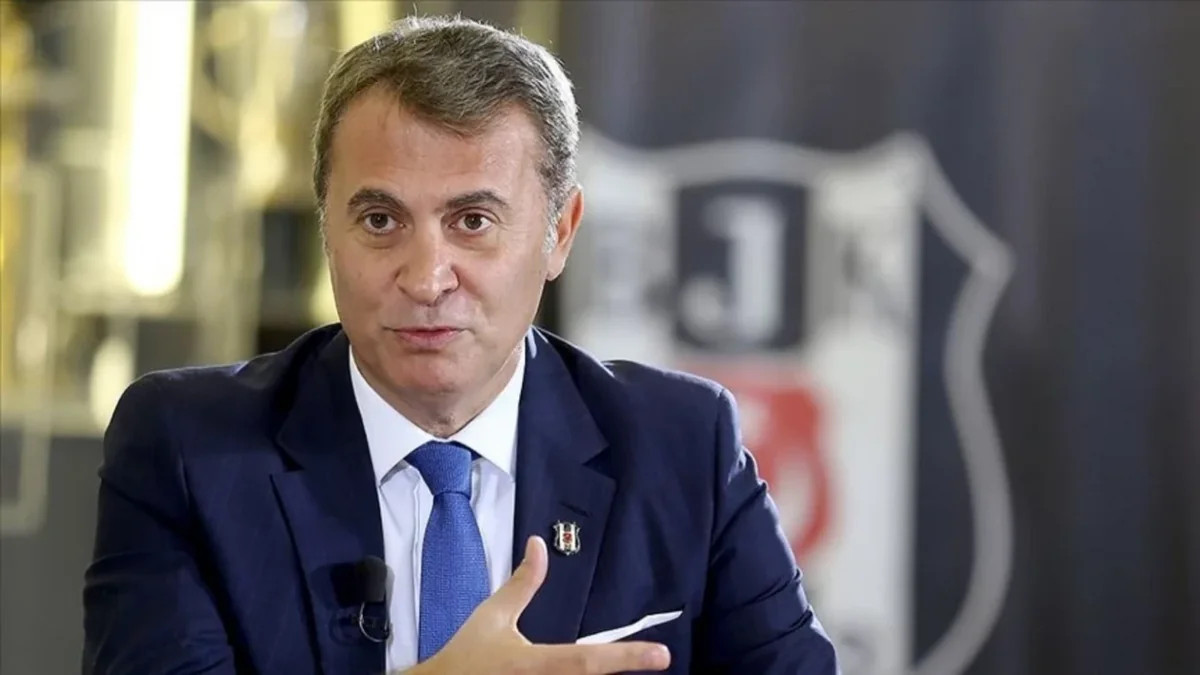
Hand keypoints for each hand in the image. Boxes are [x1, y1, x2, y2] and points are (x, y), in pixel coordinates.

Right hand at [411, 536, 670, 673]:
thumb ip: (523, 583)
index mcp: (535, 663)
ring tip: (631, 664)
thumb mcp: (493, 615)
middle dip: (622, 668)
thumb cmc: (467, 654)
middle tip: (657, 658)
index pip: (588, 660)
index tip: (663, 654)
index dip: (627, 657)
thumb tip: (539, 544)